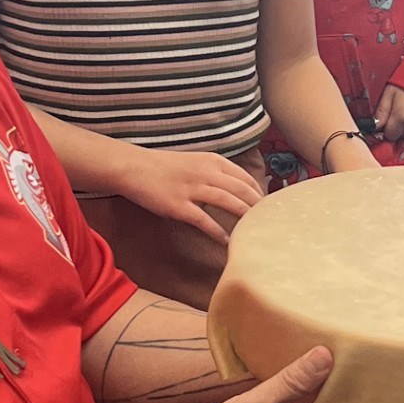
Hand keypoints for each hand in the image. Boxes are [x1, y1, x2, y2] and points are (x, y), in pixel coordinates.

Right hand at [116, 146, 264, 243]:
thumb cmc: (165, 167)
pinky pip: (203, 220)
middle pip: (241, 189)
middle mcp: (206, 172)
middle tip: (269, 221)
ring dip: (244, 216)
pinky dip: (217, 231)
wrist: (134, 167)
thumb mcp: (195, 162)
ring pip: (227, 201)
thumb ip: (215, 174)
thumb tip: (236, 192)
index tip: (268, 207)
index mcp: (212, 161)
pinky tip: (227, 241)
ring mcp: (192, 188)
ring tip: (255, 230)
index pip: (244, 177)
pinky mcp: (178, 205)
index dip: (259, 193)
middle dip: (258, 206)